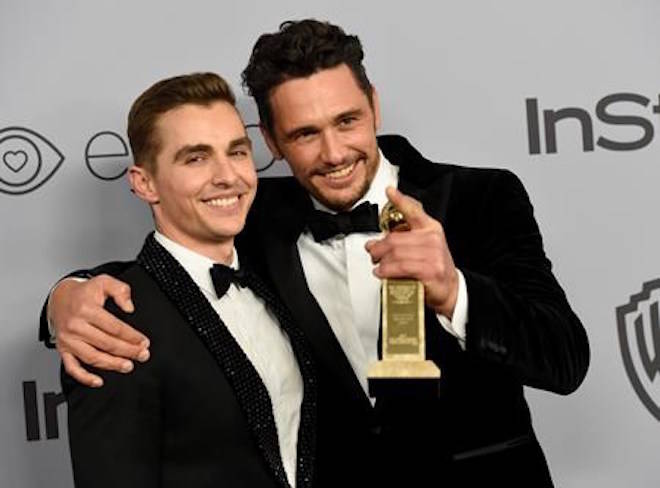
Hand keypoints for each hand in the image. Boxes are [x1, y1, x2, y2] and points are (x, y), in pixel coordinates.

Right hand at [49, 275, 149, 386]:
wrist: (59, 297)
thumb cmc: (84, 292)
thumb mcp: (104, 281)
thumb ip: (121, 290)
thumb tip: (129, 307)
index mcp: (87, 310)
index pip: (114, 327)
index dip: (132, 336)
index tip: (144, 342)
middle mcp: (76, 326)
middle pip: (106, 343)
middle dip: (128, 351)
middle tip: (142, 355)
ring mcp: (68, 339)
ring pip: (92, 357)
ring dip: (112, 364)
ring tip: (128, 366)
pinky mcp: (63, 349)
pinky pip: (72, 367)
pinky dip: (84, 377)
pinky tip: (98, 381)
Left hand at [365, 187, 458, 317]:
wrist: (451, 289)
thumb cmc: (433, 267)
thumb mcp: (423, 247)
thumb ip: (401, 241)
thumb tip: (373, 243)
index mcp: (431, 228)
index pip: (414, 210)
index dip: (400, 200)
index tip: (389, 191)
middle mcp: (432, 239)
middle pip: (395, 239)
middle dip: (378, 248)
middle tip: (372, 253)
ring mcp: (432, 255)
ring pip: (395, 254)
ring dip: (381, 262)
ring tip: (378, 266)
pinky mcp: (429, 270)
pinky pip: (401, 267)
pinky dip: (387, 271)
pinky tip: (382, 273)